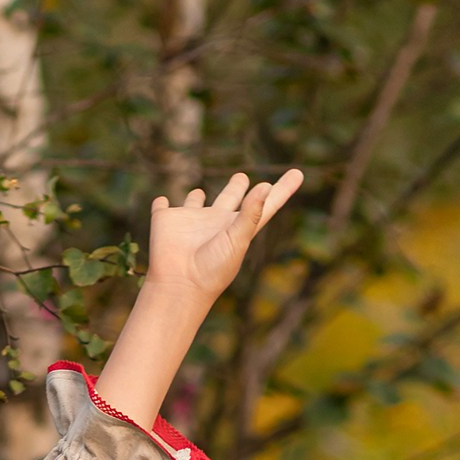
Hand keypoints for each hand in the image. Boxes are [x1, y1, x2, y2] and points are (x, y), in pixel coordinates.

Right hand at [95, 169, 303, 430]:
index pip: (266, 204)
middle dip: (236, 188)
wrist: (179, 286)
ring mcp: (191, 221)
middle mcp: (216, 222)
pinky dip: (161, 204)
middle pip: (230, 200)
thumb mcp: (237, 240)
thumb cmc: (213, 268)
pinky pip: (163, 208)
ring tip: (199, 192)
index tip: (298, 173)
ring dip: (196, 197)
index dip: (283, 189)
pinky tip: (161, 202)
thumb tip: (266, 186)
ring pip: (196, 203)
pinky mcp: (166, 221)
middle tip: (243, 177)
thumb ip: (251, 214)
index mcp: (239, 227)